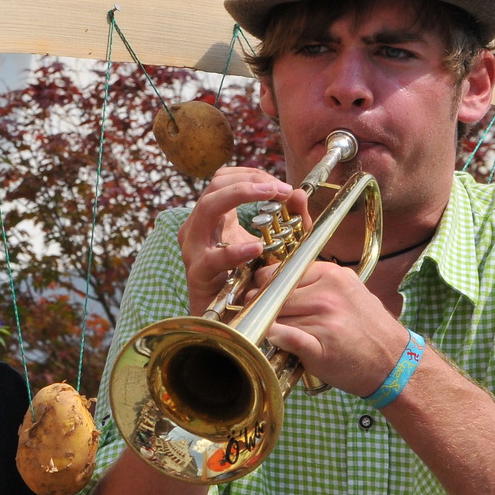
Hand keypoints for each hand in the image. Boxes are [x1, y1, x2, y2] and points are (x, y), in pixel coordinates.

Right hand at [178, 167, 309, 315]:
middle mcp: (197, 227)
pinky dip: (235, 250)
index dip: (252, 174)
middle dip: (250, 181)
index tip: (280, 185)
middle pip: (215, 185)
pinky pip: (213, 257)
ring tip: (272, 199)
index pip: (224, 179)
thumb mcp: (272, 244)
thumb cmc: (247, 280)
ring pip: (207, 207)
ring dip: (241, 196)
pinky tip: (256, 247)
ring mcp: (194, 249)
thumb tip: (300, 194)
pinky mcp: (198, 273)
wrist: (229, 320)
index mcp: (212, 218)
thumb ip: (290, 220)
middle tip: (280, 189)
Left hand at [250, 260, 409, 396]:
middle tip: (259, 315)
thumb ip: (315, 282)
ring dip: (268, 325)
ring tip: (271, 330)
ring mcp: (323, 321)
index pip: (281, 273)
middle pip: (274, 295)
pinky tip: (273, 339)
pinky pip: (284, 337)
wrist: (394, 363)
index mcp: (331, 276)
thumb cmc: (367, 328)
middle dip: (261, 306)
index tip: (260, 294)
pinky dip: (273, 337)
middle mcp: (327, 295)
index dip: (265, 285)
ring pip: (275, 317)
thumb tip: (273, 279)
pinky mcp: (320, 348)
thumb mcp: (347, 291)